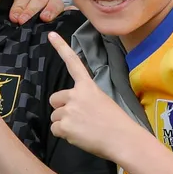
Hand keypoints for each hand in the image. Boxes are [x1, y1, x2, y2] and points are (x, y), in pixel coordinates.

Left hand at [46, 32, 146, 159]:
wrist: (122, 139)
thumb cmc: (116, 123)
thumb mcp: (102, 102)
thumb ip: (85, 100)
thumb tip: (72, 109)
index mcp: (87, 86)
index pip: (73, 63)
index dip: (61, 47)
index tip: (51, 34)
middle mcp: (76, 94)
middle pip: (55, 99)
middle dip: (62, 109)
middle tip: (79, 118)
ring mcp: (69, 109)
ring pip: (55, 116)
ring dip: (65, 124)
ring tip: (83, 129)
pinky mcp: (65, 125)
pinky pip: (55, 130)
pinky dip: (64, 135)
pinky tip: (79, 136)